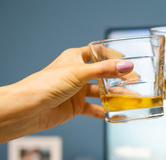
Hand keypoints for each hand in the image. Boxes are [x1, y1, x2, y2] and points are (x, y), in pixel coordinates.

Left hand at [13, 46, 133, 129]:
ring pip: (102, 91)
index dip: (113, 56)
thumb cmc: (46, 84)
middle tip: (136, 80)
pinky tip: (118, 113)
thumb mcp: (79, 73)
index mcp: (75, 58)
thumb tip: (127, 66)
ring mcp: (77, 90)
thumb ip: (104, 70)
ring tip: (133, 98)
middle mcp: (77, 73)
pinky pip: (95, 108)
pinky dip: (106, 111)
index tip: (128, 61)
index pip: (98, 53)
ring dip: (116, 95)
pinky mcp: (76, 106)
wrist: (29, 108)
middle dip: (119, 77)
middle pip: (103, 73)